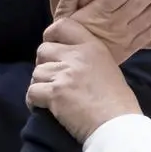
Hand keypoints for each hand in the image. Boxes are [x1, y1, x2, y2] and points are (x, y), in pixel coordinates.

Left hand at [27, 18, 139, 141]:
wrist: (118, 126)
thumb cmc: (118, 103)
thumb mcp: (108, 68)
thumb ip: (88, 60)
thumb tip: (67, 61)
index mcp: (92, 47)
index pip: (62, 25)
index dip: (51, 35)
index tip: (52, 48)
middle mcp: (76, 56)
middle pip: (43, 50)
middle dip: (44, 65)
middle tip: (53, 79)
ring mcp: (64, 74)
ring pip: (36, 73)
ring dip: (40, 85)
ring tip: (52, 98)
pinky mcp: (55, 93)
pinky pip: (31, 92)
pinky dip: (33, 101)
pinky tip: (42, 108)